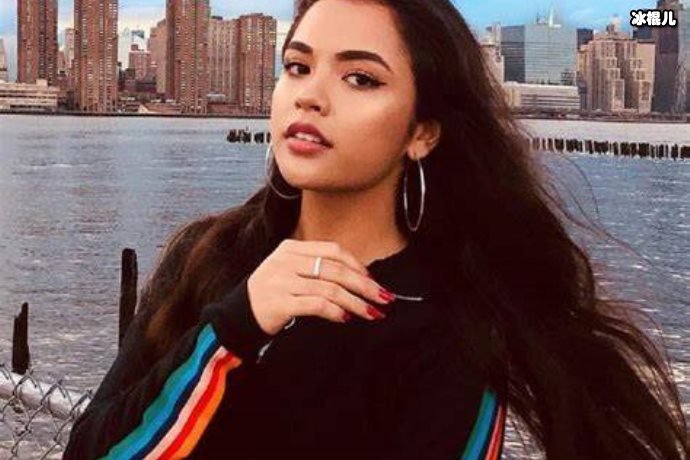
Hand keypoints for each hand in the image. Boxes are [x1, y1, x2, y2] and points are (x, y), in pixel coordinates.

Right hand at [246, 239, 396, 334]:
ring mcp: (281, 281)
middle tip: (383, 298)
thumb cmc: (273, 293)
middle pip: (335, 270)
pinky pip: (316, 305)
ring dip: (355, 303)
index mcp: (291, 248)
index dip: (357, 265)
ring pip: (330, 288)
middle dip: (364, 285)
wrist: (239, 315)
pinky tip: (345, 318)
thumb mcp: (290, 270)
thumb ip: (317, 267)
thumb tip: (360, 277)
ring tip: (370, 313)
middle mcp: (286, 261)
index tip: (373, 280)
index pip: (332, 250)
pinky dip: (335, 311)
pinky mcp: (280, 302)